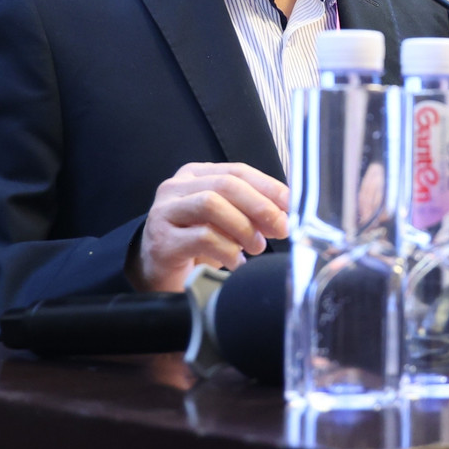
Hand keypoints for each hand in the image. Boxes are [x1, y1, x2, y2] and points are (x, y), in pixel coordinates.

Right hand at [129, 162, 289, 291]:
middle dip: (260, 206)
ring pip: (211, 204)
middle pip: (226, 184)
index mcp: (194, 176)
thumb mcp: (226, 222)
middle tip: (280, 228)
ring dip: (243, 227)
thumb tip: (286, 213)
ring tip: (256, 247)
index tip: (291, 204)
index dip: (268, 186)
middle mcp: (175, 188)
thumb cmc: (195, 246)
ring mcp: (164, 213)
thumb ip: (252, 212)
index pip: (237, 171)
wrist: (157, 277)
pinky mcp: (162, 242)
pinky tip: (236, 263)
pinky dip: (228, 251)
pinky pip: (202, 237)